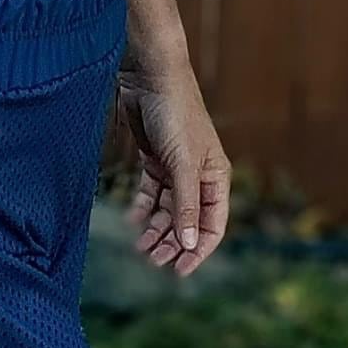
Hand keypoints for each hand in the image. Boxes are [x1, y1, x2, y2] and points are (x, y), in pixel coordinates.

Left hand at [115, 58, 230, 277]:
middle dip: (173, 243)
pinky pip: (151, 193)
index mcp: (216, 178)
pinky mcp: (154, 159)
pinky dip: (143, 208)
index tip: (180, 271)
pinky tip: (132, 220)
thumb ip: (185, 206)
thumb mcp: (182, 163)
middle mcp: (198, 176)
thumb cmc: (175, 114)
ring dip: (156, 230)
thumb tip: (189, 245)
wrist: (151, 76)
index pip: (212, 225)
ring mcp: (176, 168)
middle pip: (188, 221)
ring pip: (168, 210)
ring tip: (141, 248)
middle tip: (153, 262)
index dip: (198, 250)